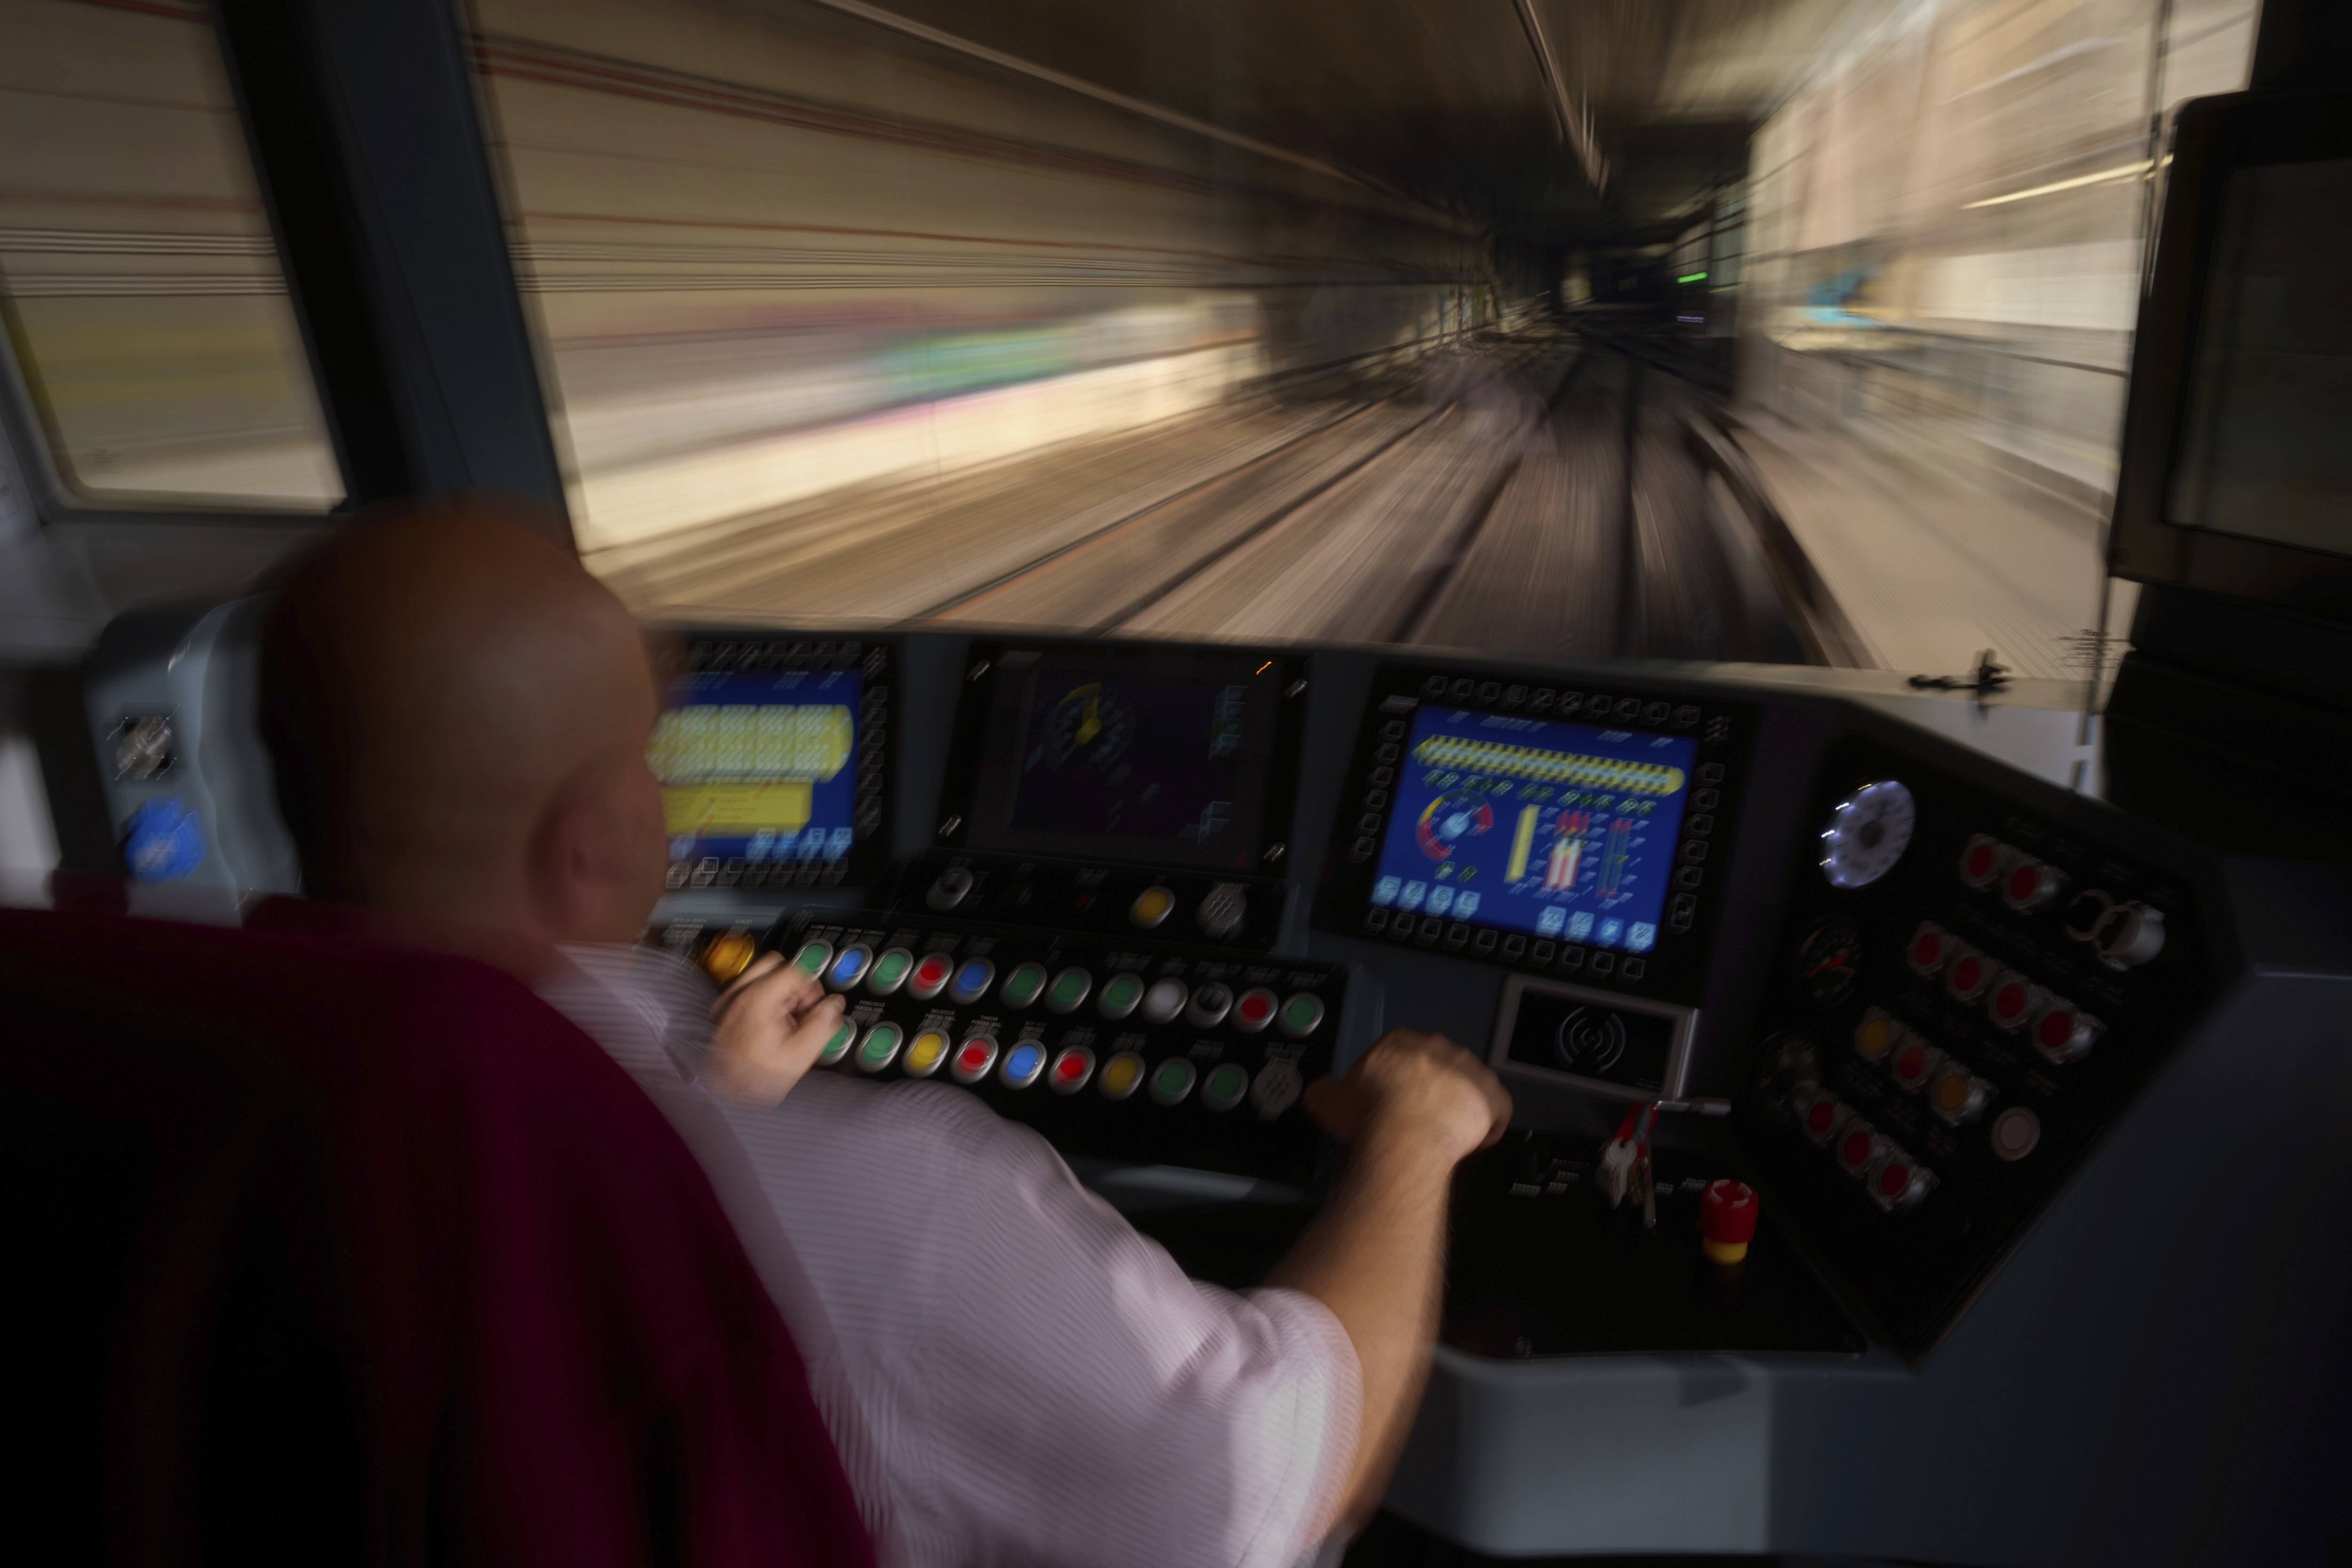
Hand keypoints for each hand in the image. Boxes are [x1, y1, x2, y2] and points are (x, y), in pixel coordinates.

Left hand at [702, 951, 845, 1106]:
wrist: (725, 1095)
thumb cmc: (754, 1077)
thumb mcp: (801, 1053)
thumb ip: (823, 1023)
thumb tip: (834, 1005)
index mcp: (758, 997)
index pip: (794, 970)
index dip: (811, 988)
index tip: (814, 1008)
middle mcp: (739, 994)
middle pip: (775, 966)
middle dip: (795, 985)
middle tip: (802, 1009)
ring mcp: (729, 1003)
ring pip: (761, 978)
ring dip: (780, 993)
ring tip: (787, 1021)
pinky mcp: (725, 1015)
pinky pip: (749, 994)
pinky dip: (764, 1003)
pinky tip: (771, 1027)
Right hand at [1300, 1028, 1510, 1165]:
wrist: (1405, 1133)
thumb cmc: (1373, 1114)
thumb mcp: (1330, 1100)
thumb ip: (1325, 1089)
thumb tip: (1321, 1090)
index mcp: (1400, 1043)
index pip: (1401, 1055)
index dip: (1396, 1080)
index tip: (1391, 1099)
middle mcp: (1439, 1050)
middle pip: (1436, 1068)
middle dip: (1428, 1091)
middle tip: (1414, 1118)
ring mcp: (1470, 1072)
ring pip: (1467, 1087)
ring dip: (1459, 1106)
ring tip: (1442, 1132)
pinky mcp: (1492, 1097)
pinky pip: (1496, 1110)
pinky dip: (1489, 1125)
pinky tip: (1472, 1141)